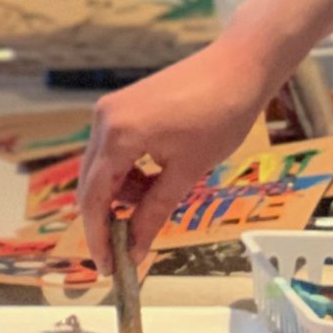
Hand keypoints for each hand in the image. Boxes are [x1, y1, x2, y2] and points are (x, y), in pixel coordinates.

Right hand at [73, 39, 277, 270]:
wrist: (240, 65)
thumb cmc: (220, 115)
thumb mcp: (187, 172)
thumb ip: (154, 213)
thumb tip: (135, 250)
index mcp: (118, 136)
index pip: (95, 198)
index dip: (98, 237)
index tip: (107, 266)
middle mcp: (104, 121)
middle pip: (92, 185)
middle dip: (107, 219)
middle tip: (125, 250)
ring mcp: (111, 111)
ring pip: (104, 169)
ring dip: (124, 195)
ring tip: (157, 203)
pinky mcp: (123, 107)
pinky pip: (115, 151)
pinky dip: (130, 173)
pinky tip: (156, 179)